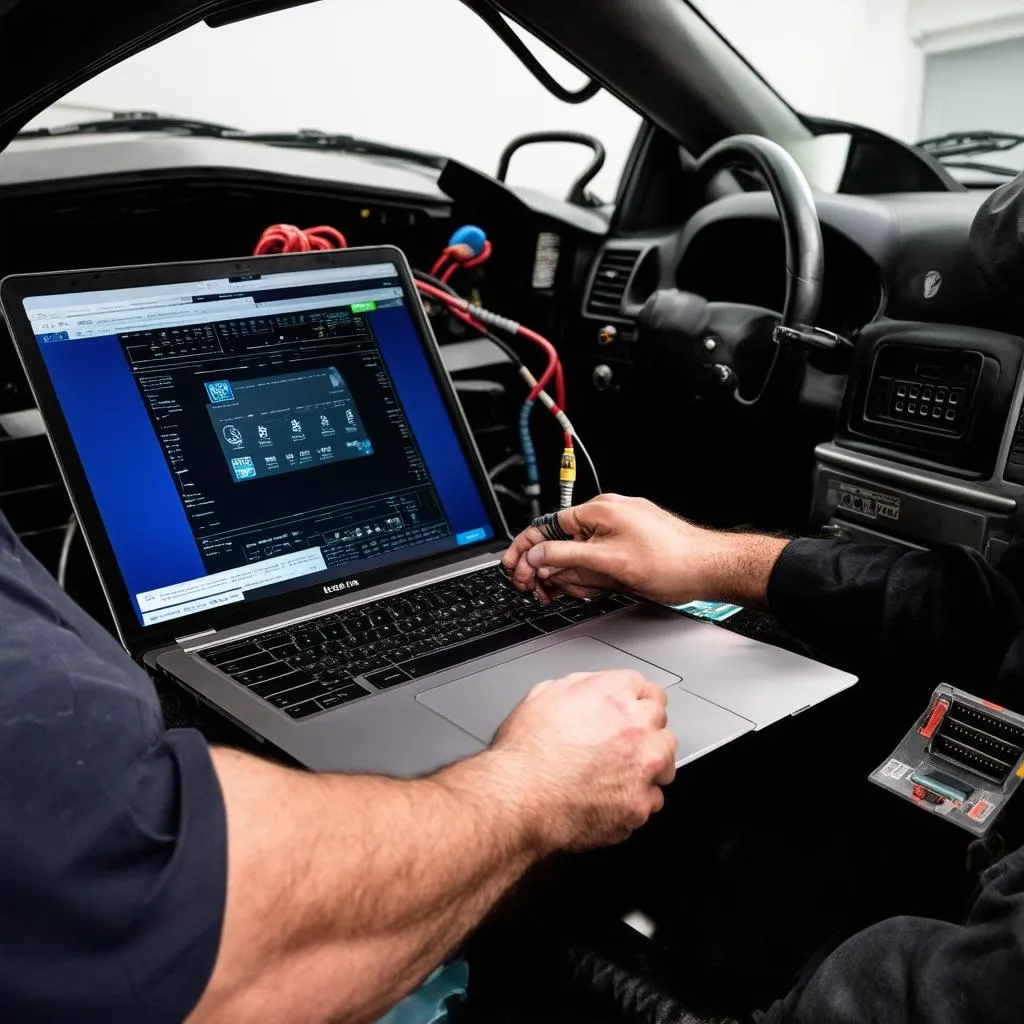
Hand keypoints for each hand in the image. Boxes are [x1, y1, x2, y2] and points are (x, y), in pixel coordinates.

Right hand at [492, 669, 676, 851]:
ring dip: (649, 764)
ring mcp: (643, 767)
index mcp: (614, 695)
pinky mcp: (640, 804)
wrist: (518, 798)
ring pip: (666, 760)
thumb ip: (581, 686)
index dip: (634, 701)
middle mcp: (637, 727)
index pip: (647, 688)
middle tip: (619, 743)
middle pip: (661, 720)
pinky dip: (635, 800)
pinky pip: (652, 800)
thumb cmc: (525, 751)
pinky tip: (611, 798)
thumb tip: (593, 688)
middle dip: (644, 729)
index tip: (630, 711)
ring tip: (618, 773)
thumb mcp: (543, 694)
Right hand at [502, 494, 787, 607]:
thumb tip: (535, 555)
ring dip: (575, 576)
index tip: (512, 569)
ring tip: (585, 591)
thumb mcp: (609, 564)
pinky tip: (598, 587)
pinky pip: (598, 557)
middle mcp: (607, 514)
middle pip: (561, 542)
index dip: (525, 550)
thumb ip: (566, 557)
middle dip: (552, 569)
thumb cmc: (671, 563)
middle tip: (543, 592)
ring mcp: (619, 528)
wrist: (710, 569)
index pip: (547, 526)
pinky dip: (592, 574)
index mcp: (599, 510)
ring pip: (579, 554)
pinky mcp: (629, 542)